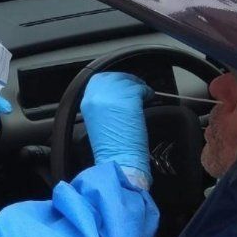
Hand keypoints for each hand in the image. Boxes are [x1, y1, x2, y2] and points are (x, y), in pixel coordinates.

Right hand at [80, 72, 152, 187]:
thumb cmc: (110, 148)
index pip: (99, 79)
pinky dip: (147, 92)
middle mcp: (98, 94)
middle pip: (114, 77)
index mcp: (87, 101)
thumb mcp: (98, 121)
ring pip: (129, 81)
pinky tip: (149, 98)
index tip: (122, 86)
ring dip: (138, 87)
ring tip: (143, 95)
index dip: (113, 82)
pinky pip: (141, 88)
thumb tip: (116, 96)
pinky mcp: (129, 98)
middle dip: (126, 82)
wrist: (117, 160)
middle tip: (136, 89)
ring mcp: (114, 95)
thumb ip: (103, 104)